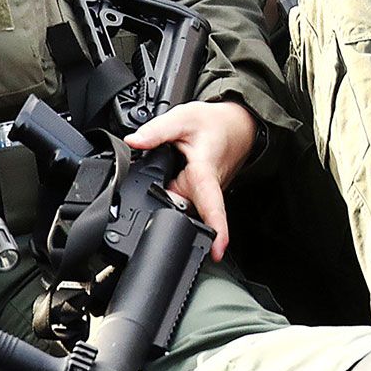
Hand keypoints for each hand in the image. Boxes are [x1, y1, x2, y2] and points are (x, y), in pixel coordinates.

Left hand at [124, 99, 259, 261]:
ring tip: (169, 168)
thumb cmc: (216, 124)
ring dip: (166, 196)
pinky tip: (171, 174)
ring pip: (180, 208)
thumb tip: (133, 141)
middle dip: (163, 208)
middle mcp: (207, 191)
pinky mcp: (200, 196)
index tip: (216, 252)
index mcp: (205, 173)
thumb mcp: (183, 119)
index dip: (214, 229)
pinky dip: (170, 192)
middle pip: (183, 213)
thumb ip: (156, 131)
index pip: (211, 206)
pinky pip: (181, 202)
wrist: (237, 126)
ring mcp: (203, 196)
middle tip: (161, 179)